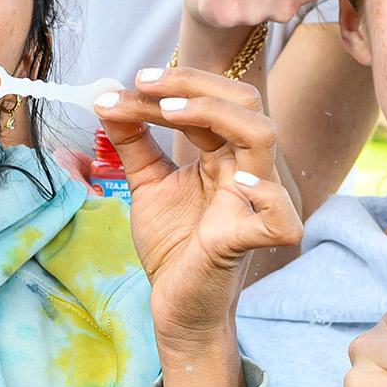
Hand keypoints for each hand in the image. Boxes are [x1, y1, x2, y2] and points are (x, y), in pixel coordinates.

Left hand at [94, 67, 303, 356]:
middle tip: (145, 84)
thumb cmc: (172, 245)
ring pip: (263, 137)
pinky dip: (264, 193)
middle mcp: (245, 169)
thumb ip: (131, 142)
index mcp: (224, 154)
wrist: (175, 305)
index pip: (213, 100)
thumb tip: (105, 97)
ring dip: (216, 114)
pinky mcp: (254, 240)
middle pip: (245, 103)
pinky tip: (237, 181)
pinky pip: (280, 215)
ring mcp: (254, 202)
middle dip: (195, 85)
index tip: (130, 81)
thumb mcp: (146, 184)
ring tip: (169, 112)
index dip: (176, 83)